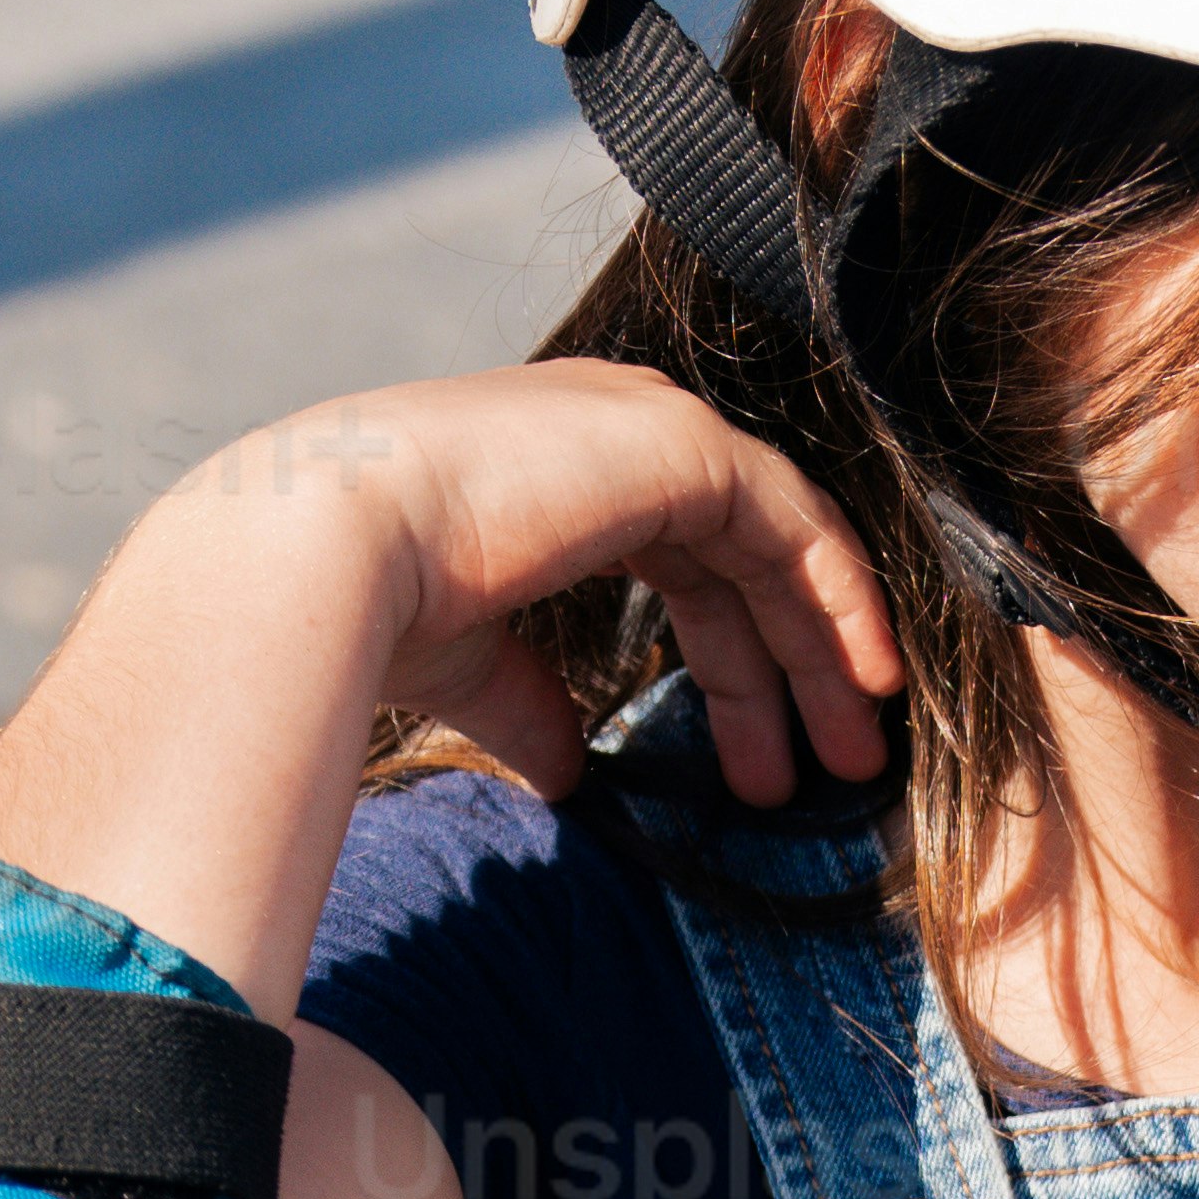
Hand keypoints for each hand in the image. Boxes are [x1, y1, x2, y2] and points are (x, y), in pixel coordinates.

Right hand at [300, 354, 906, 820]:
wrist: (331, 552)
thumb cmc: (374, 607)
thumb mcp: (474, 668)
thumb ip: (535, 704)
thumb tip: (573, 773)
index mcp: (559, 473)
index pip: (683, 567)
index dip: (734, 668)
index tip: (757, 769)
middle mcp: (608, 432)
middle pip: (741, 560)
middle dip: (791, 671)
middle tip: (830, 773)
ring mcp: (647, 425)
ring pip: (780, 541)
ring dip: (828, 647)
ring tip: (856, 755)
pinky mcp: (681, 442)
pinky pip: (796, 521)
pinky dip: (842, 597)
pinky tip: (867, 679)